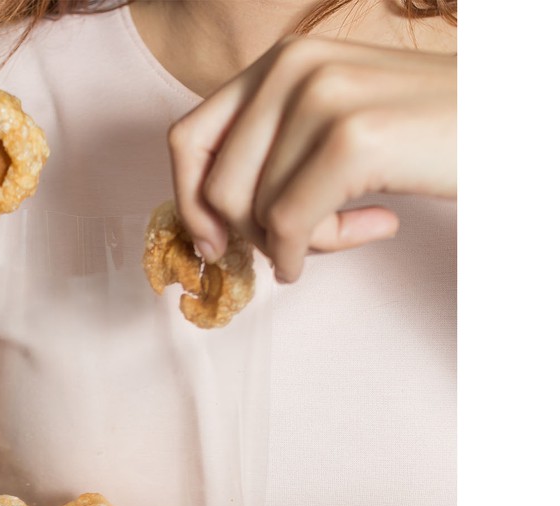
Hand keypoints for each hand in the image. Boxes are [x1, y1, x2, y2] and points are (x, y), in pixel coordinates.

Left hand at [168, 36, 455, 281]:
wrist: (512, 123)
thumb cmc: (422, 134)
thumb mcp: (331, 128)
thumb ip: (269, 157)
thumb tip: (208, 227)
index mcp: (280, 61)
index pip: (187, 139)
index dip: (187, 202)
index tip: (214, 243)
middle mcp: (293, 66)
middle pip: (217, 190)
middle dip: (256, 234)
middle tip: (305, 241)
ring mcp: (321, 97)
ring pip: (256, 214)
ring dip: (301, 241)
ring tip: (353, 226)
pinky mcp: (351, 138)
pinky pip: (292, 227)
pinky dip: (315, 251)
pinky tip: (374, 229)